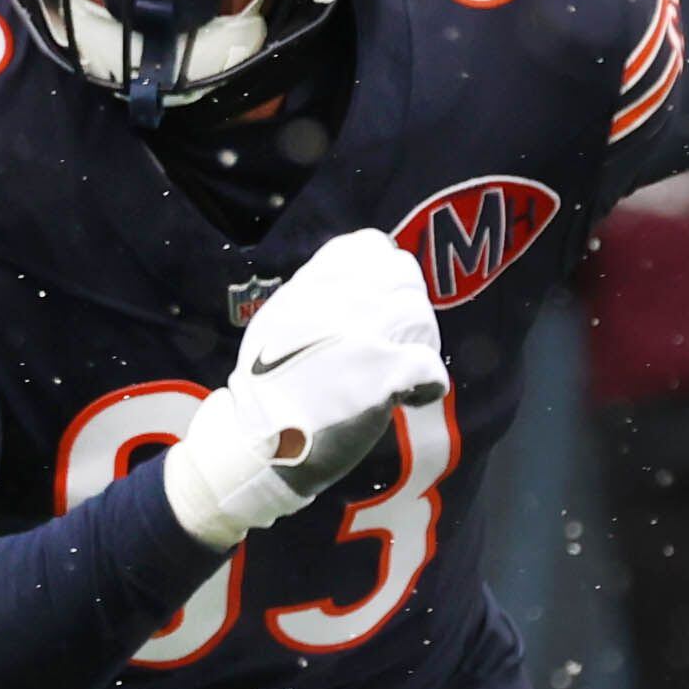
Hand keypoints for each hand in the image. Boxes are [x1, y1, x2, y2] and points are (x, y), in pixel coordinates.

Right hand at [161, 231, 450, 548]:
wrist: (259, 442)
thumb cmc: (266, 389)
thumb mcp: (277, 321)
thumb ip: (312, 297)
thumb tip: (351, 286)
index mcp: (311, 286)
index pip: (368, 245)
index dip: (386, 270)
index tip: (383, 300)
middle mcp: (338, 300)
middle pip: (404, 275)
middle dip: (409, 306)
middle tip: (399, 340)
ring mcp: (362, 333)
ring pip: (421, 316)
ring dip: (420, 345)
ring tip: (403, 373)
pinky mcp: (383, 373)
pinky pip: (430, 366)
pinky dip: (427, 386)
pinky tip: (409, 400)